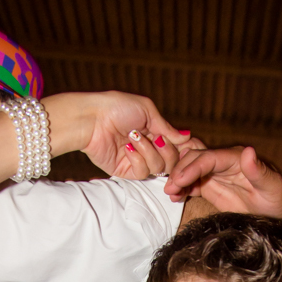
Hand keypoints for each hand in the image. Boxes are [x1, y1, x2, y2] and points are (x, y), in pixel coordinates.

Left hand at [45, 91, 201, 177]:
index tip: (189, 146)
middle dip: (167, 150)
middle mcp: (149, 148)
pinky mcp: (126, 171)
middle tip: (156, 138)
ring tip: (133, 137)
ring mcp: (138, 160)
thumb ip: (167, 127)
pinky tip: (127, 148)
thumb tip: (187, 137)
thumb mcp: (146, 110)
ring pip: (159, 168)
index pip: (177, 146)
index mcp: (155, 132)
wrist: (92, 119)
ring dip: (148, 152)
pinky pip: (143, 173)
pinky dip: (137, 159)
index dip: (184, 149)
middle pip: (172, 161)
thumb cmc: (116, 108)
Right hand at [165, 145, 281, 217]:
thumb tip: (249, 151)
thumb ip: (258, 170)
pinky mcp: (211, 186)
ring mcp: (215, 174)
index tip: (179, 179)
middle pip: (195, 160)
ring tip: (170, 194)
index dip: (192, 167)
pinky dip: (181, 188)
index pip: (209, 158)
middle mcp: (223, 162)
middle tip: (170, 189)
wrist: (278, 210)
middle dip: (180, 172)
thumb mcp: (271, 185)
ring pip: (190, 169)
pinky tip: (175, 197)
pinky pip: (192, 183)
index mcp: (236, 158)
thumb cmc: (277, 197)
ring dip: (178, 179)